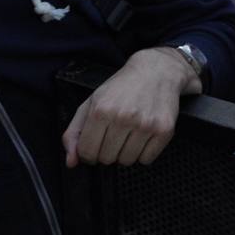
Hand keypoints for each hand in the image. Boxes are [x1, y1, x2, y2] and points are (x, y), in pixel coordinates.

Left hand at [62, 47, 195, 167]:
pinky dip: (142, 153)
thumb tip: (71, 162)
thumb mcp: (91, 103)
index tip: (93, 145)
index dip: (87, 153)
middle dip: (106, 151)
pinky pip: (146, 160)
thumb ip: (74, 132)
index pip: (87, 152)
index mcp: (101, 110)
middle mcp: (123, 118)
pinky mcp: (164, 131)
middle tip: (112, 135)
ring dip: (124, 153)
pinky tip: (141, 136)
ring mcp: (145, 125)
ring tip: (127, 134)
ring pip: (127, 161)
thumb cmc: (121, 88)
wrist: (155, 72)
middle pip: (107, 159)